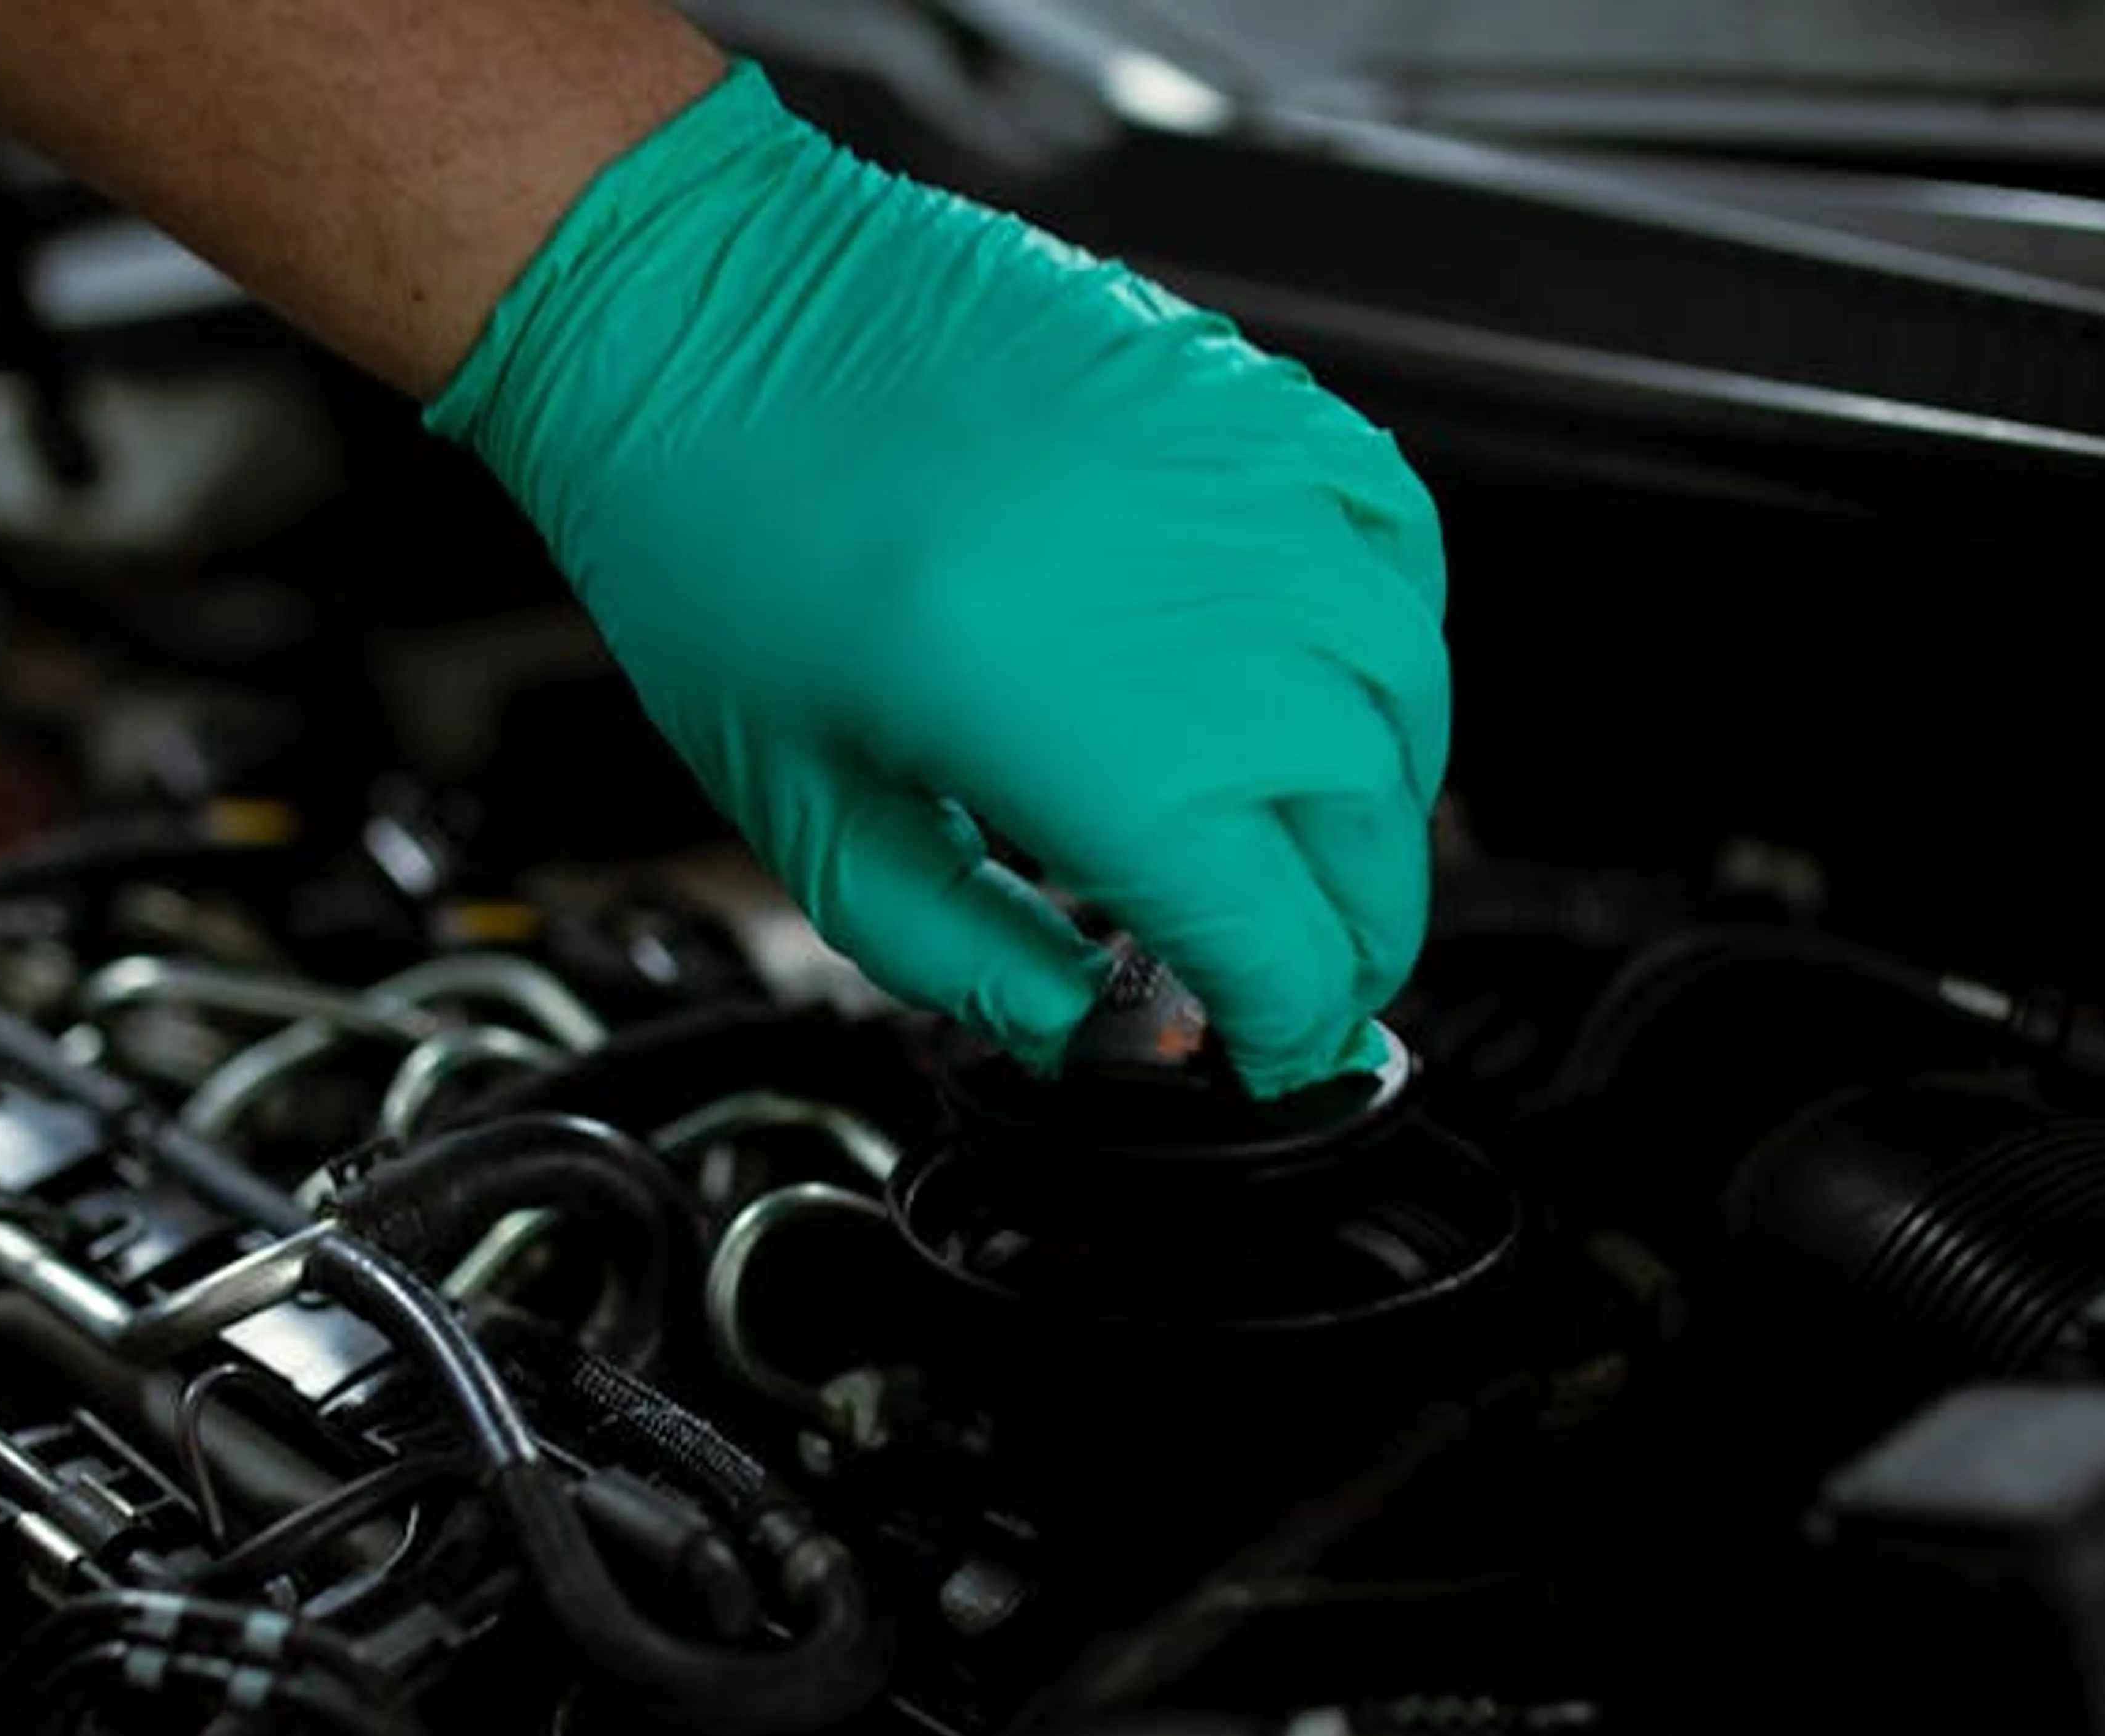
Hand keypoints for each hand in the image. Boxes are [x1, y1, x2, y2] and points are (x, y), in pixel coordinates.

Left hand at [431, 63, 1450, 1094]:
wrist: (698, 310)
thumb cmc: (720, 543)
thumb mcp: (810, 818)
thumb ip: (965, 954)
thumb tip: (1086, 1029)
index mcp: (1079, 733)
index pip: (1274, 936)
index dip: (1288, 1027)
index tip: (1266, 1056)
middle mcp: (1193, 607)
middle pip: (1367, 832)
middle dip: (1356, 938)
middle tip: (1303, 983)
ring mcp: (1238, 487)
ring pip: (1406, 694)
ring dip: (1386, 805)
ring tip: (1317, 853)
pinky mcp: (1244, 394)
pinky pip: (1396, 534)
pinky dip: (1394, 633)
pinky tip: (1334, 681)